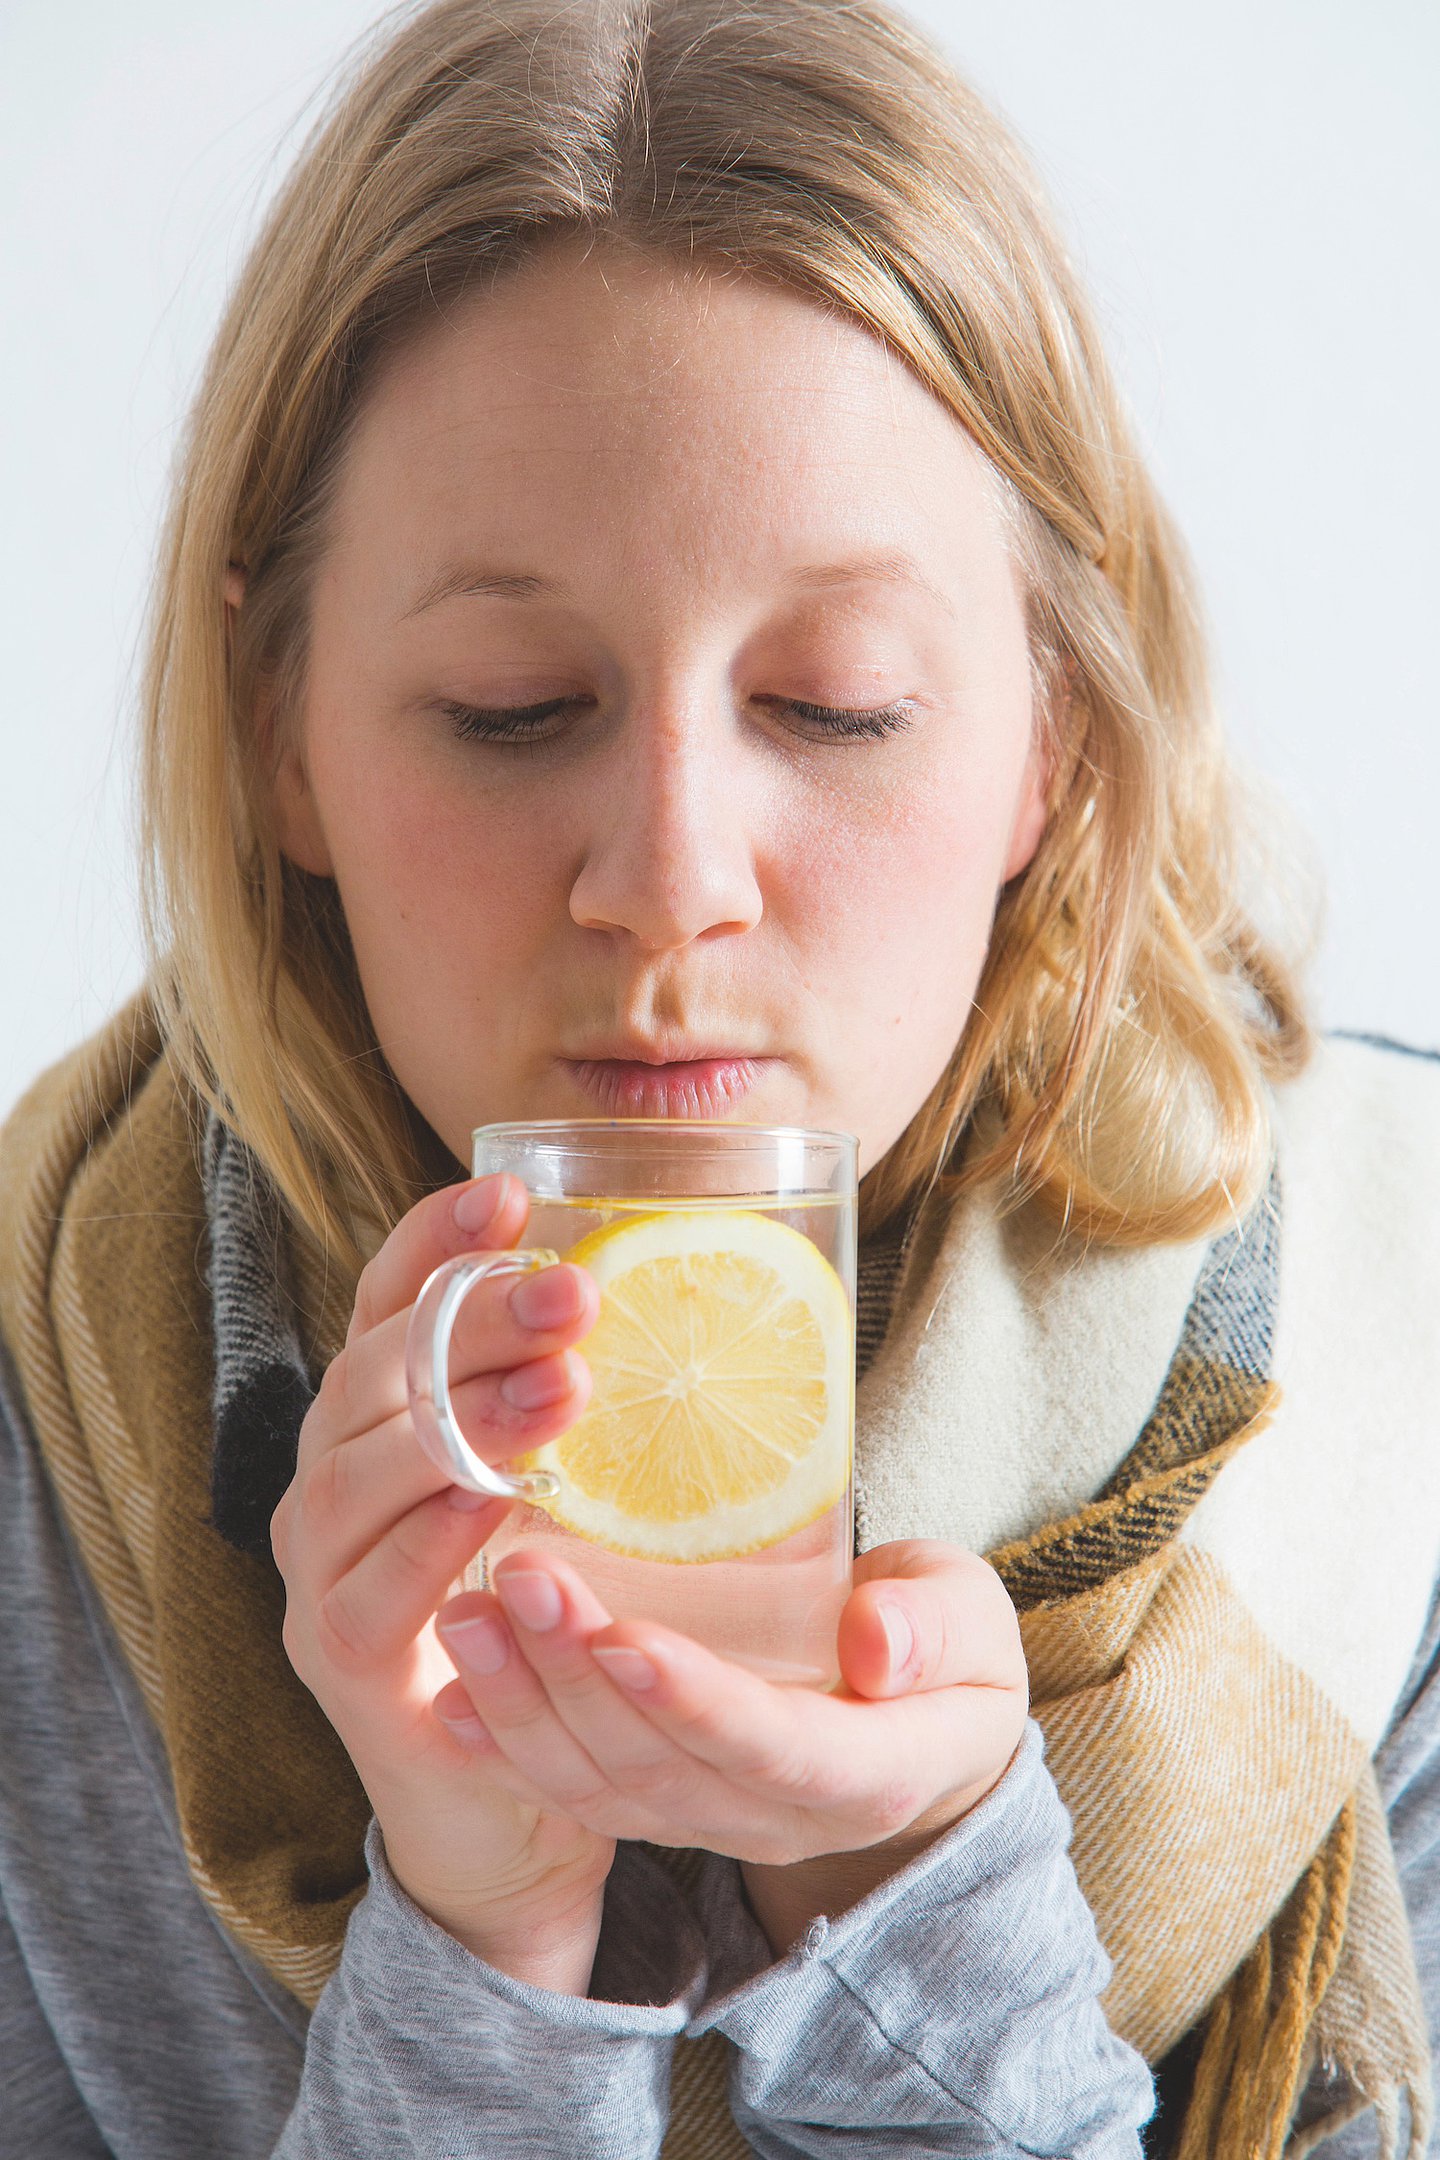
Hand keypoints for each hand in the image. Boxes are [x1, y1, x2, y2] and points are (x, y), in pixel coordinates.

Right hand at [269, 1172, 612, 1991]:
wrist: (510, 1793)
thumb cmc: (549, 1612)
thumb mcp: (568, 1488)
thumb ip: (584, 1405)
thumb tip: (684, 1298)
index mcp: (379, 1419)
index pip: (386, 1303)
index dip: (436, 1243)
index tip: (511, 1193)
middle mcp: (328, 1477)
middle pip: (380, 1372)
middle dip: (474, 1323)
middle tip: (577, 1295)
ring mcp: (319, 1568)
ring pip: (359, 1469)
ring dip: (462, 1421)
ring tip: (566, 1388)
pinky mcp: (340, 1657)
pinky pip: (372, 1587)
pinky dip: (434, 1539)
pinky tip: (502, 1504)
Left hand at [432, 1538, 1027, 1948]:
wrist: (920, 1727)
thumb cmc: (947, 1648)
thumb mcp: (972, 1623)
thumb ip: (936, 1627)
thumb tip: (874, 1641)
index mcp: (869, 1773)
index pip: (775, 1749)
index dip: (697, 1701)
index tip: (624, 1632)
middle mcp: (776, 1817)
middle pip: (663, 1767)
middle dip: (580, 1677)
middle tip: (519, 1580)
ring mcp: (710, 1823)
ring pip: (603, 1786)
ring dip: (524, 1705)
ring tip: (465, 1615)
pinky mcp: (662, 1809)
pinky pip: (575, 1794)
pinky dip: (509, 1747)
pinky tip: (451, 1694)